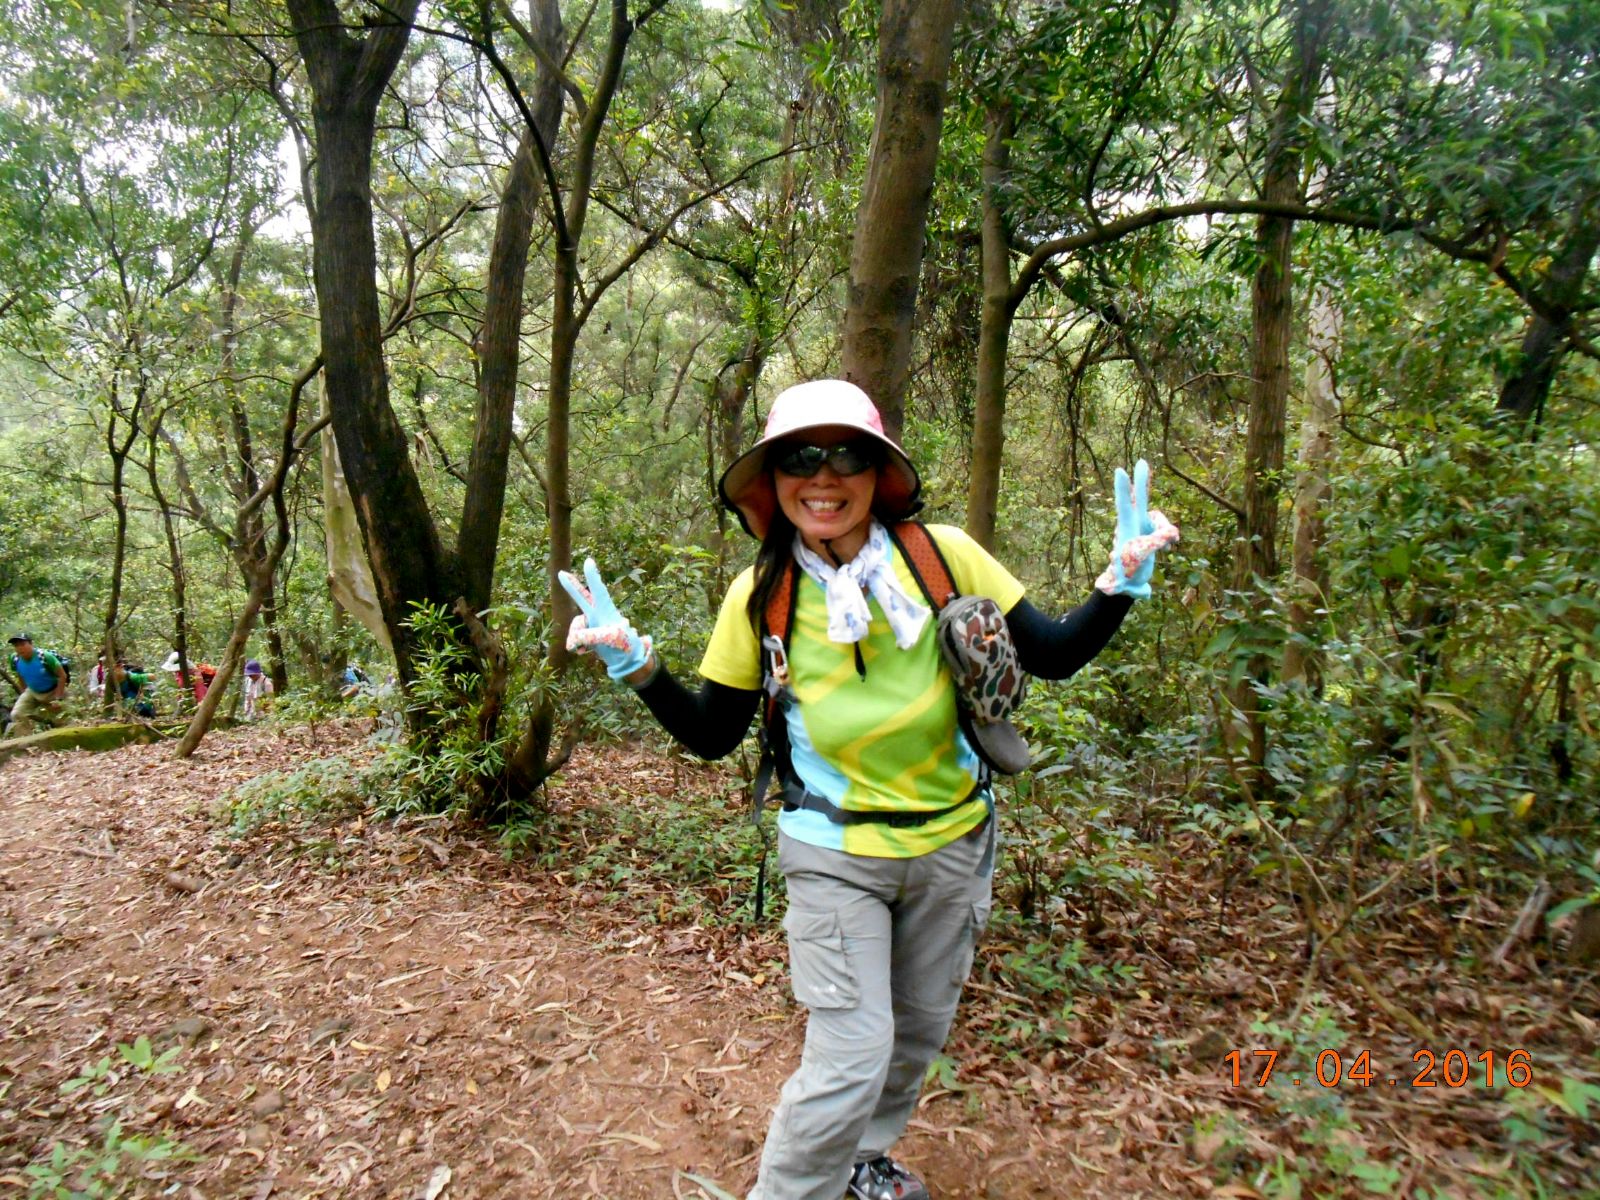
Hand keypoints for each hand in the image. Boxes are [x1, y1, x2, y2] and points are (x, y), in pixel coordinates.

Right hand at [557, 557, 653, 680]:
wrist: (629, 662)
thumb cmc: (625, 646)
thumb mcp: (611, 638)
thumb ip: (590, 635)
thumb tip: (572, 640)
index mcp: (607, 611)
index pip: (599, 591)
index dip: (593, 577)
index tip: (588, 561)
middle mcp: (599, 614)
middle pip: (583, 598)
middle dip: (572, 587)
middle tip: (561, 573)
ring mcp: (593, 624)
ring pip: (576, 625)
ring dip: (575, 637)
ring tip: (580, 650)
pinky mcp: (589, 635)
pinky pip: (575, 637)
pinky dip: (576, 644)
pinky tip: (581, 652)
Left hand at [1096, 459, 1179, 598]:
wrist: (1128, 584)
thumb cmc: (1129, 571)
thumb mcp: (1143, 556)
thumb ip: (1157, 541)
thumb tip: (1173, 533)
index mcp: (1128, 528)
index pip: (1125, 504)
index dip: (1123, 488)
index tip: (1119, 470)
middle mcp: (1134, 524)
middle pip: (1140, 499)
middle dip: (1142, 482)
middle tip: (1142, 461)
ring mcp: (1143, 529)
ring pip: (1162, 522)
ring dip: (1166, 533)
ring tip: (1165, 549)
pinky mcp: (1150, 536)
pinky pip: (1166, 531)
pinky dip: (1169, 538)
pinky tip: (1167, 549)